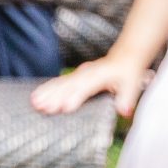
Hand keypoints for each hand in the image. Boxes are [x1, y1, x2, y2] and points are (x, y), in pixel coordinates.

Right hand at [32, 56, 146, 119]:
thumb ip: (127, 98)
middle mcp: (87, 74)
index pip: (87, 87)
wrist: (124, 56)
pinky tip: (35, 95)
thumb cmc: (128, 72)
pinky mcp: (74, 76)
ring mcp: (79, 74)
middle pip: (69, 86)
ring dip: (47, 93)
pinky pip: (58, 82)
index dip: (76, 97)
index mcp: (101, 75)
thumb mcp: (132, 84)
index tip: (65, 108)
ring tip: (35, 103)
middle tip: (42, 108)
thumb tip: (124, 111)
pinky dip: (47, 88)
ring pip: (61, 83)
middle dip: (55, 97)